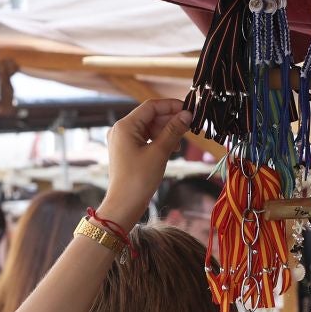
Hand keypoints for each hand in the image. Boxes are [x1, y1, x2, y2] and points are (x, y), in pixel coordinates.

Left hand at [98, 99, 192, 224]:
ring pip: (148, 128)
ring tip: (181, 142)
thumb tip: (187, 115)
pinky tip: (171, 148)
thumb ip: (173, 131)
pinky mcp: (126, 151)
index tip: (189, 110)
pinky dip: (158, 140)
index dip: (171, 106)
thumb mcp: (159, 153)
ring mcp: (122, 140)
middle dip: (170, 120)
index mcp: (125, 126)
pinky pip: (145, 139)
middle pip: (149, 116)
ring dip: (166, 131)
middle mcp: (121, 129)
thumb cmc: (139, 179)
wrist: (124, 205)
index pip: (151, 107)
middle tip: (189, 127)